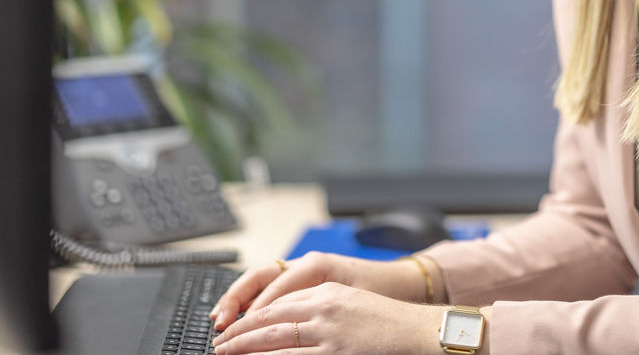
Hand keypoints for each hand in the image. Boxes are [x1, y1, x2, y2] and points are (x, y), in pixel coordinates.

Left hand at [211, 281, 447, 354]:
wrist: (419, 331)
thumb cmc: (388, 322)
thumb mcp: (350, 304)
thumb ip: (319, 308)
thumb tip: (284, 324)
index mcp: (327, 290)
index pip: (277, 300)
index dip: (250, 315)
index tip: (233, 326)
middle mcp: (325, 306)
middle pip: (269, 318)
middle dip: (239, 332)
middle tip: (220, 345)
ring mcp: (329, 331)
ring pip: (274, 339)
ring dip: (245, 349)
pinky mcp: (336, 353)